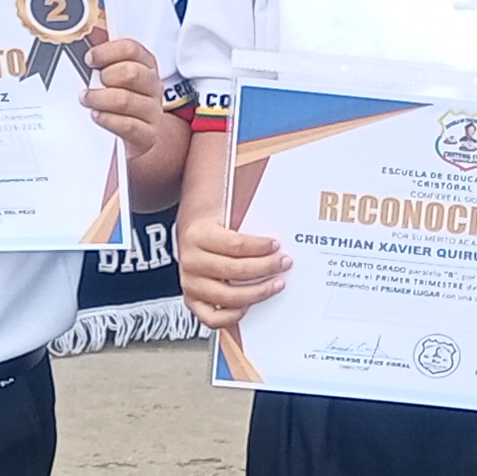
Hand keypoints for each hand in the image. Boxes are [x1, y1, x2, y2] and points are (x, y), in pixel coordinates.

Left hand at [82, 31, 169, 160]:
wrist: (142, 140)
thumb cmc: (125, 104)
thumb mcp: (117, 78)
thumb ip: (106, 57)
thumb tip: (92, 31)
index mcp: (146, 66)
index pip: (132, 49)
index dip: (107, 51)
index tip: (91, 59)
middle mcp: (152, 87)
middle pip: (132, 73)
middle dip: (107, 76)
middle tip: (93, 83)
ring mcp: (152, 112)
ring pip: (126, 100)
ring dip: (99, 99)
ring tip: (88, 99)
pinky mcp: (148, 136)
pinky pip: (128, 126)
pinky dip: (107, 119)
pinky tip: (97, 116)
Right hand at [169, 127, 285, 330]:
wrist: (191, 228)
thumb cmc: (219, 216)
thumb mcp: (229, 203)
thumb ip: (246, 188)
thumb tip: (264, 158)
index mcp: (198, 233)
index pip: (235, 245)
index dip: (261, 247)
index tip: (279, 243)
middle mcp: (190, 260)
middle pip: (234, 272)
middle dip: (266, 268)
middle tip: (285, 262)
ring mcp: (190, 282)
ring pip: (227, 297)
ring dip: (258, 292)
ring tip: (277, 283)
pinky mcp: (193, 299)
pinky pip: (211, 317)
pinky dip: (232, 315)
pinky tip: (250, 303)